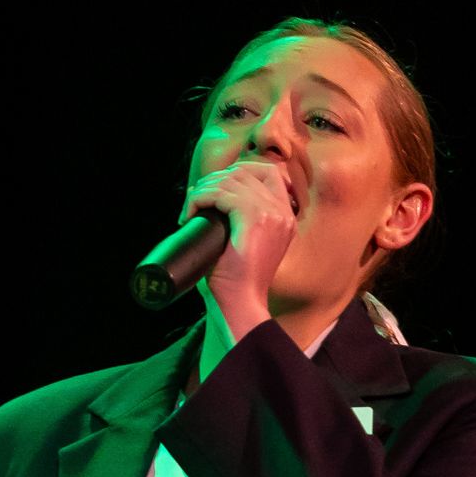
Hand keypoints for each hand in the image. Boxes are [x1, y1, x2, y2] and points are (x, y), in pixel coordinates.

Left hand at [178, 158, 296, 340]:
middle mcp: (283, 213)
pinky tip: (191, 211)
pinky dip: (202, 196)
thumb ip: (235, 223)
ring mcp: (272, 214)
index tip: (214, 191)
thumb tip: (203, 199)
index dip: (238, 173)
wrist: (240, 305)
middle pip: (248, 172)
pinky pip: (224, 193)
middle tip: (196, 201)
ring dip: (205, 188)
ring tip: (190, 209)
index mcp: (285, 218)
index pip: (268, 173)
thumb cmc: (234, 282)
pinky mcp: (255, 219)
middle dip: (216, 180)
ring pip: (233, 180)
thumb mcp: (241, 246)